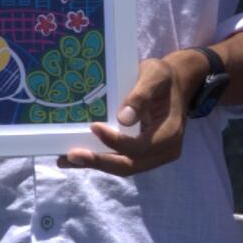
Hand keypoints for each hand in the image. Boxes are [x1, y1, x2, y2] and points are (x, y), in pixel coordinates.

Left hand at [62, 45, 213, 176]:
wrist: (176, 83)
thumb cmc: (164, 77)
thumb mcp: (155, 75)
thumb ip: (141, 95)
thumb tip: (123, 119)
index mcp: (170, 133)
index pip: (140, 147)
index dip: (116, 141)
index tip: (94, 126)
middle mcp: (164, 151)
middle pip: (129, 165)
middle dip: (99, 162)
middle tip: (71, 155)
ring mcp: (154, 156)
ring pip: (123, 167)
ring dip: (95, 164)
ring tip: (66, 159)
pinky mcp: (143, 155)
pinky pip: (121, 161)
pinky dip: (100, 160)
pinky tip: (77, 157)